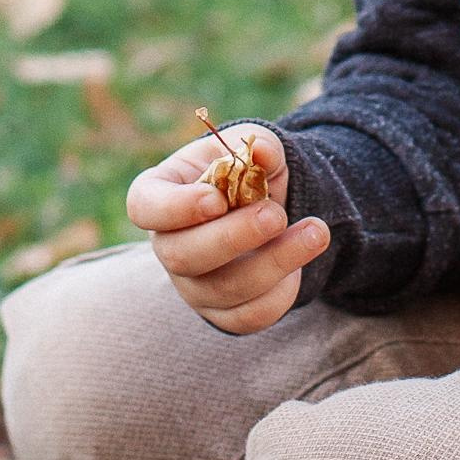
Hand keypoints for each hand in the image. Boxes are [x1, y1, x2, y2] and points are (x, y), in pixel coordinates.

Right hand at [125, 125, 329, 336]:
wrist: (267, 205)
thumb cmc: (245, 169)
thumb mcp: (252, 144)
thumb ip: (259, 145)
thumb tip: (264, 153)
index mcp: (160, 194)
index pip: (144, 207)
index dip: (175, 208)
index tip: (217, 200)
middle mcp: (168, 245)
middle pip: (181, 255)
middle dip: (233, 237)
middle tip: (277, 215)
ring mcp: (192, 285)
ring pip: (223, 290)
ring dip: (275, 262)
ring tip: (315, 231)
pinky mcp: (223, 312)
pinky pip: (249, 316)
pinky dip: (282, 291)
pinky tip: (303, 258)